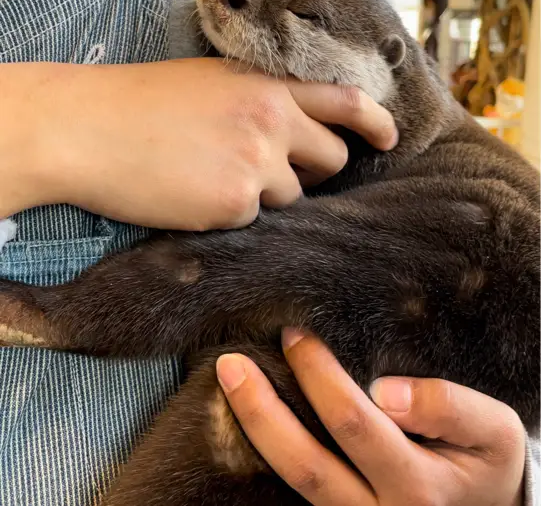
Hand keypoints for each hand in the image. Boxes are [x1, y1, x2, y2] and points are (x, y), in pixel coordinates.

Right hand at [0, 60, 395, 228]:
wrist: (88, 127)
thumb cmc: (142, 102)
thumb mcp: (212, 82)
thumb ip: (261, 99)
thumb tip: (296, 130)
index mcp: (267, 85)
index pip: (345, 100)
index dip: (376, 122)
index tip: (389, 139)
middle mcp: (273, 120)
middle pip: (333, 159)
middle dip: (312, 169)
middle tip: (267, 166)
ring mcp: (257, 163)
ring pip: (292, 197)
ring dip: (264, 193)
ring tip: (210, 174)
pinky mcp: (235, 204)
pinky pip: (254, 220)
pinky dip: (231, 214)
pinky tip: (194, 193)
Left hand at [216, 331, 525, 505]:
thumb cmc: (483, 461)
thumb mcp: (491, 430)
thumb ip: (447, 407)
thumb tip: (385, 391)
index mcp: (416, 487)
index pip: (356, 425)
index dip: (321, 377)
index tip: (297, 333)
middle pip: (307, 464)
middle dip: (263, 408)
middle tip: (235, 359)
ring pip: (293, 481)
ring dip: (254, 430)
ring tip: (228, 380)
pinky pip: (294, 488)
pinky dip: (266, 449)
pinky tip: (248, 412)